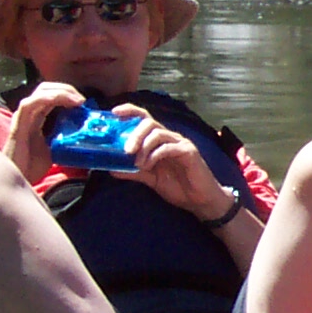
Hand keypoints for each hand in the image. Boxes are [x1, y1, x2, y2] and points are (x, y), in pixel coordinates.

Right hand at [6, 83, 88, 182]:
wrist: (18, 178)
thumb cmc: (32, 166)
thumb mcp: (54, 148)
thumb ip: (64, 138)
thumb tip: (85, 136)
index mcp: (36, 116)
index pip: (51, 95)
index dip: (68, 93)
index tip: (84, 102)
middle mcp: (29, 113)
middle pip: (46, 89)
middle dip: (66, 89)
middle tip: (82, 100)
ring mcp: (22, 117)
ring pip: (40, 92)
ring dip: (61, 92)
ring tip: (77, 100)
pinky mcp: (18, 124)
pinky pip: (29, 104)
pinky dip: (46, 98)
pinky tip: (60, 100)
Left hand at [111, 103, 231, 220]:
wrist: (200, 201)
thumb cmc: (178, 186)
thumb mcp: (150, 179)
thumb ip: (133, 172)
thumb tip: (112, 170)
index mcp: (160, 141)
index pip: (144, 119)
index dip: (130, 111)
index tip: (115, 112)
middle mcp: (170, 138)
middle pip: (149, 122)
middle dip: (134, 134)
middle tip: (126, 150)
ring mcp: (180, 143)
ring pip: (158, 133)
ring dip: (143, 146)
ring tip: (137, 163)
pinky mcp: (188, 152)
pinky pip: (168, 147)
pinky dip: (155, 155)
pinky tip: (149, 166)